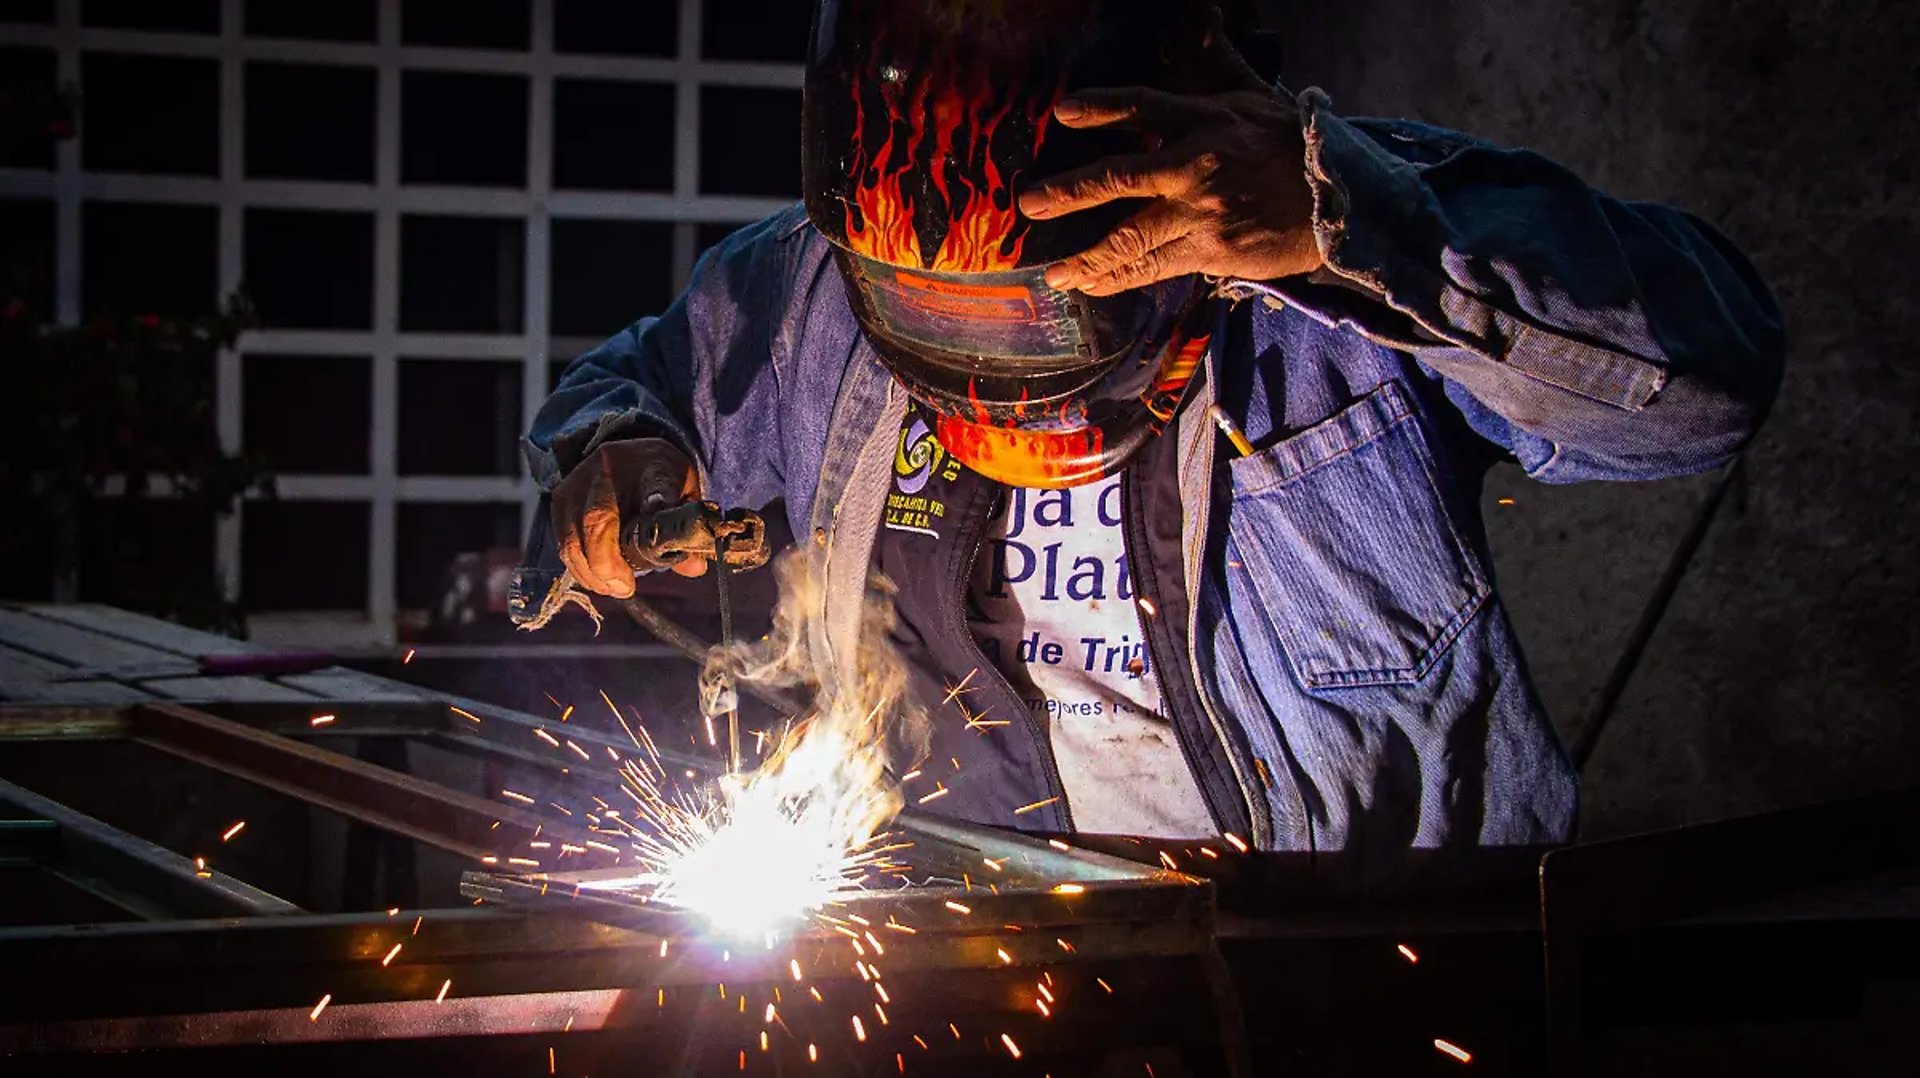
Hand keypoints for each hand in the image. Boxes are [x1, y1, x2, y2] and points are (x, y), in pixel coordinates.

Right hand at [550, 438, 703, 597]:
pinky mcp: (560, 500)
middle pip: (598, 519)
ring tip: (613, 588)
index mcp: (653, 465)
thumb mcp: (685, 497)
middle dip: (608, 563)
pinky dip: (579, 568)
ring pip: (573, 537)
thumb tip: (694, 568)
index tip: (658, 533)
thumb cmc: (663, 482)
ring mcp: (578, 483)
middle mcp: (609, 469)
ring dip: (592, 572)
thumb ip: (687, 531)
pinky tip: (598, 580)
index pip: (657, 485)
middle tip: (624, 588)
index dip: (656, 507)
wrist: (631, 457)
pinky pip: (563, 543)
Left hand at [1016, 86, 1321, 295]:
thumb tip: (1204, 11)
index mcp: (1206, 119)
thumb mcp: (1253, 95)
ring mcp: (1202, 212)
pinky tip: (1091, 286)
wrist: (1336, 200)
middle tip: (1031, 204)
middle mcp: (1197, 165)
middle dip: (1071, 192)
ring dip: (1087, 258)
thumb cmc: (1286, 145)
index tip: (1063, 112)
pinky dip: (1119, 280)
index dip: (1102, 107)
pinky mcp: (1211, 251)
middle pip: (1121, 177)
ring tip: (1056, 273)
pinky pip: (1154, 268)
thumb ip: (1217, 61)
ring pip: (1131, 238)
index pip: (1144, 106)